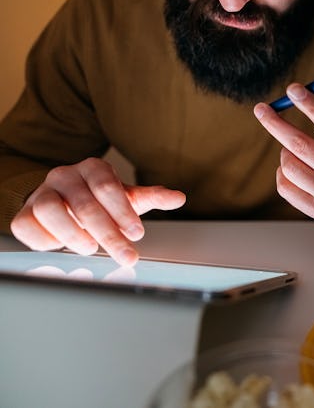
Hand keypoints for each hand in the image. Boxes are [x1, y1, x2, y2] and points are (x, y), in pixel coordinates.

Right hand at [10, 158, 185, 265]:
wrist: (66, 200)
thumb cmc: (101, 200)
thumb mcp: (128, 197)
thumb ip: (152, 197)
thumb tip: (179, 198)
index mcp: (93, 168)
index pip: (107, 186)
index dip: (122, 211)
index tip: (137, 234)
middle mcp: (65, 176)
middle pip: (84, 204)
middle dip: (108, 233)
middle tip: (126, 255)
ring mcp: (42, 193)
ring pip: (49, 209)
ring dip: (72, 234)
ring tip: (91, 249)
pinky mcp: (25, 213)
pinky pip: (26, 224)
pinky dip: (43, 239)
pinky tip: (62, 248)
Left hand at [254, 83, 313, 226]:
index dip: (310, 105)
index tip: (292, 89)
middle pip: (302, 146)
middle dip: (277, 124)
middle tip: (262, 109)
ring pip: (290, 166)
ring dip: (285, 151)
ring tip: (294, 149)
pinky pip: (285, 186)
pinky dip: (282, 172)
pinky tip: (293, 168)